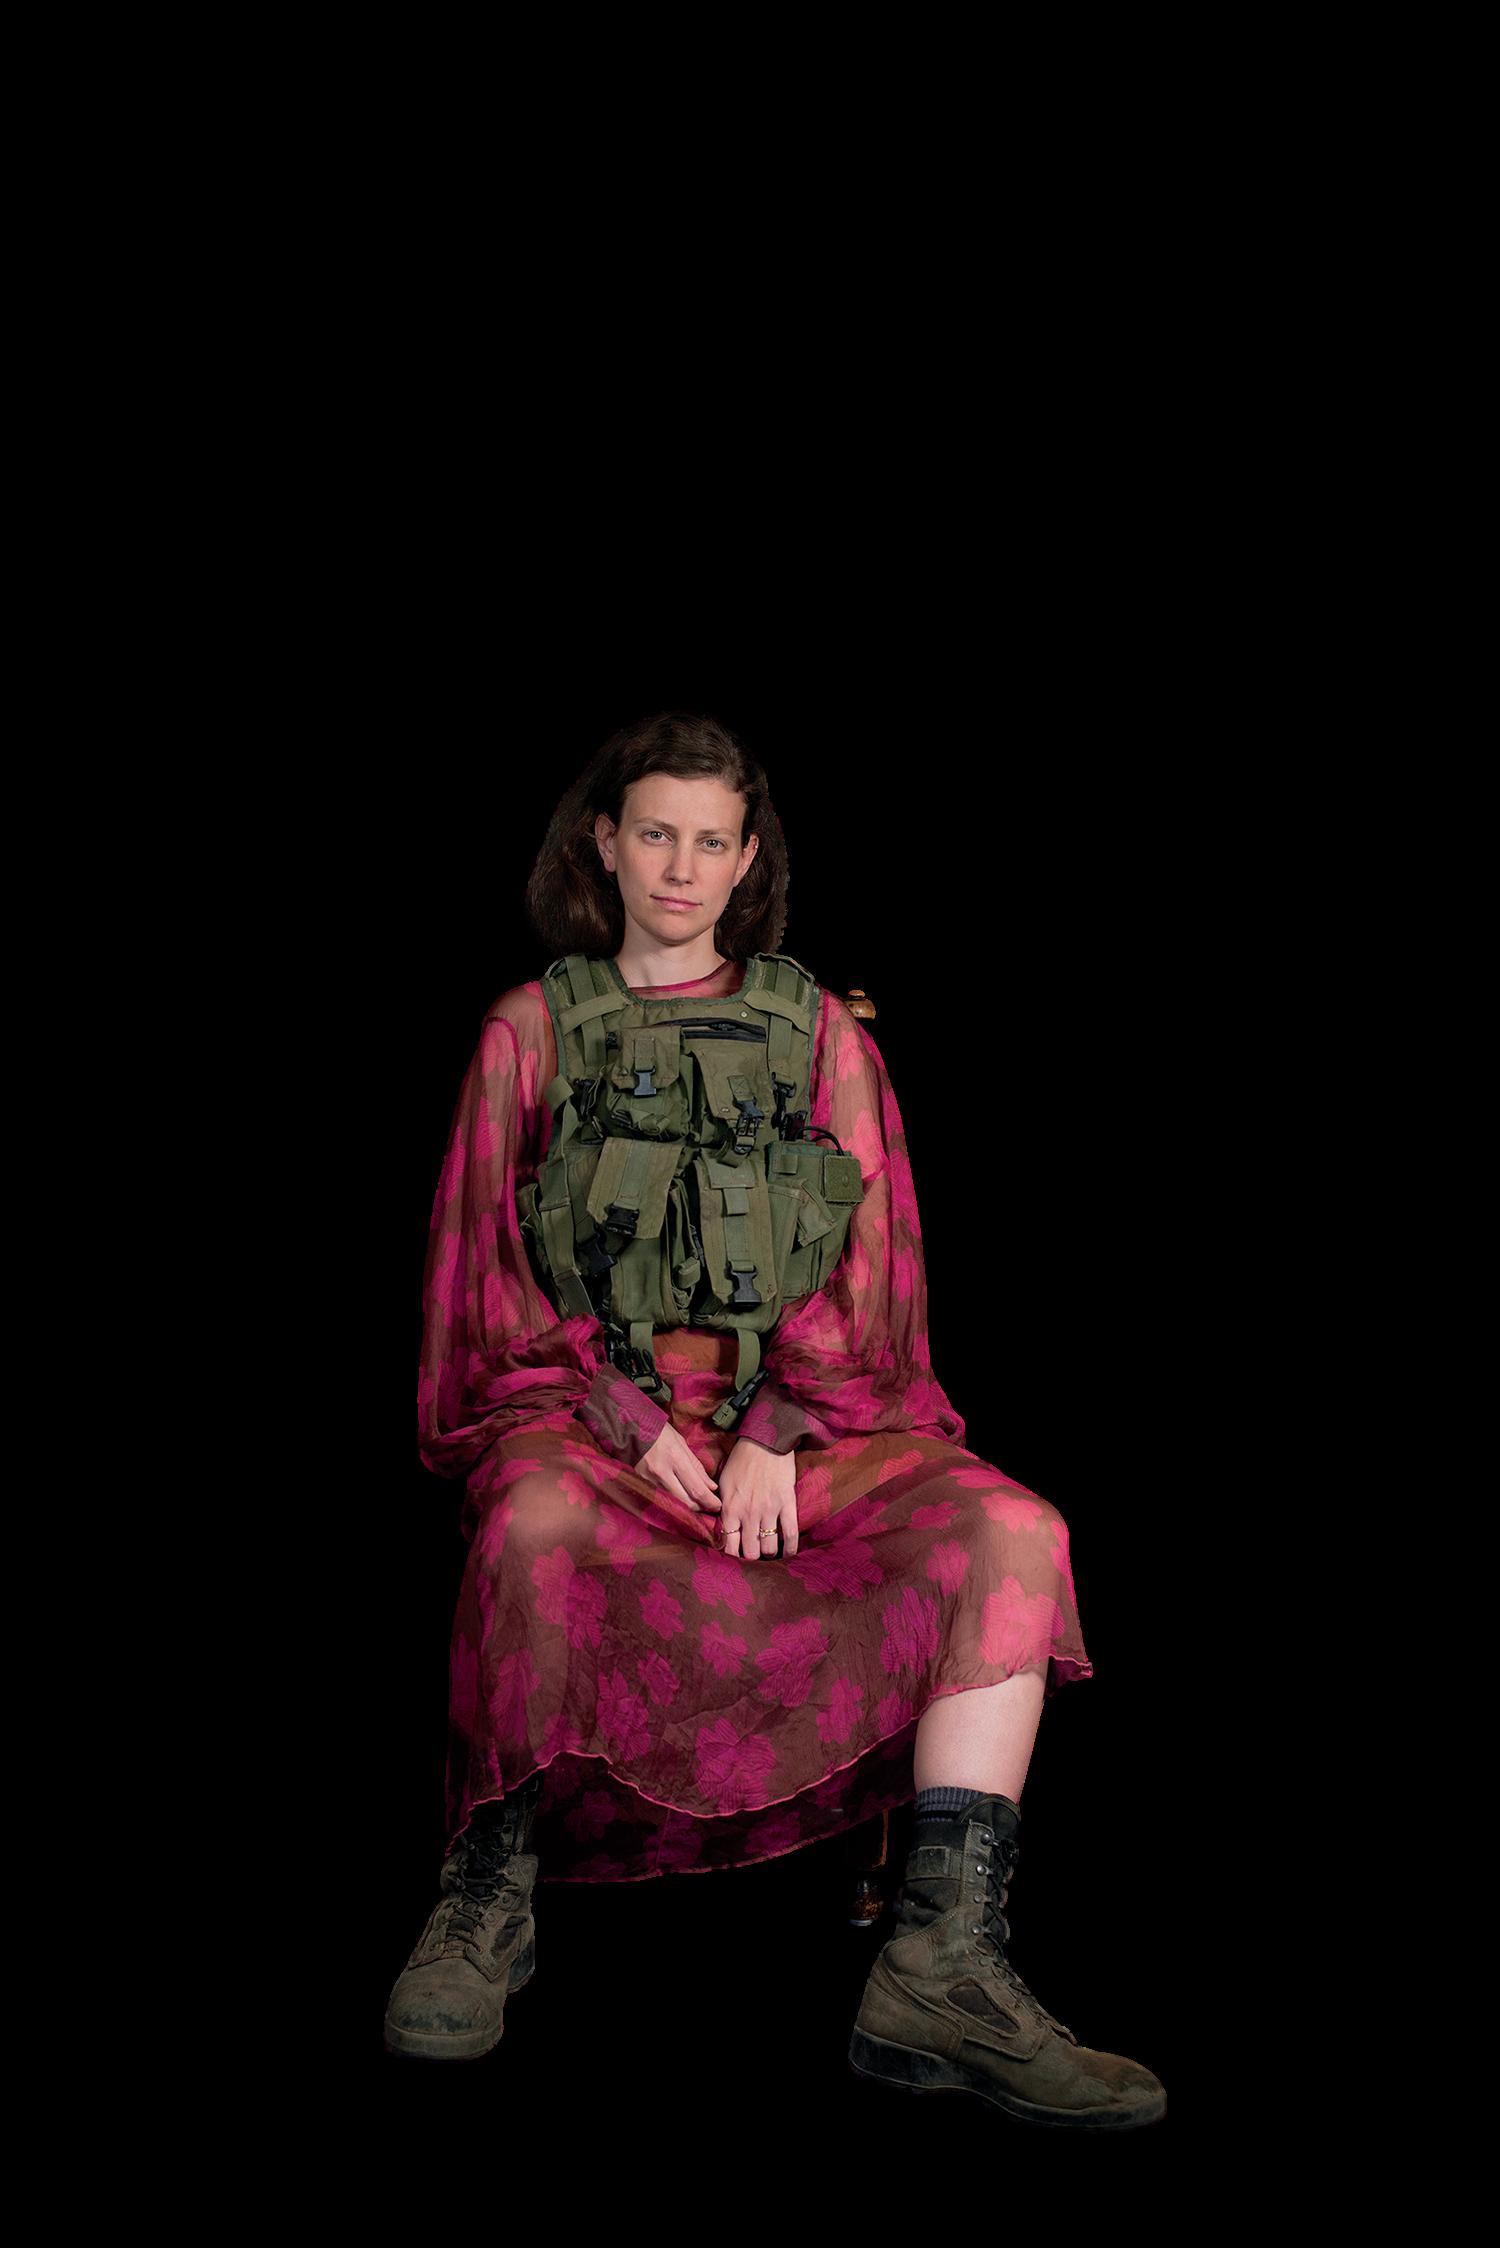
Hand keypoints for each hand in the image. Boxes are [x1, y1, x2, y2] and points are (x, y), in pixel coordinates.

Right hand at [638, 1423, 721, 1514]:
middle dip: (700, 1507)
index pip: (696, 1488)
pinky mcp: (641, 1482)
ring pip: (673, 1500)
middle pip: (685, 1500)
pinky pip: (661, 1495)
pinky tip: (679, 1496)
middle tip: (709, 1507)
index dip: (709, 1501)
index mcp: (675, 1458)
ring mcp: (650, 1479)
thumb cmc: (659, 1432)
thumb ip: (697, 1466)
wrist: (629, 1428)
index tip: (718, 1505)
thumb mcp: (681, 1443)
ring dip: (687, 1505)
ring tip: (696, 1502)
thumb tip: (711, 1486)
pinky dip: (673, 1498)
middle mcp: (662, 1472)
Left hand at [714, 1435, 798, 1559]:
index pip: (729, 1545)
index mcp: (730, 1509)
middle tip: (754, 1553)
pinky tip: (789, 1554)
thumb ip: (722, 1506)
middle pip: (750, 1552)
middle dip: (751, 1557)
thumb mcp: (723, 1483)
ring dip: (768, 1552)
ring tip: (768, 1550)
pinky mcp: (787, 1504)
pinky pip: (791, 1533)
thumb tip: (721, 1525)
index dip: (733, 1556)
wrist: (765, 1441)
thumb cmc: (741, 1460)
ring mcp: (769, 1510)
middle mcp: (748, 1514)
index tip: (736, 1556)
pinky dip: (790, 1548)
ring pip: (769, 1547)